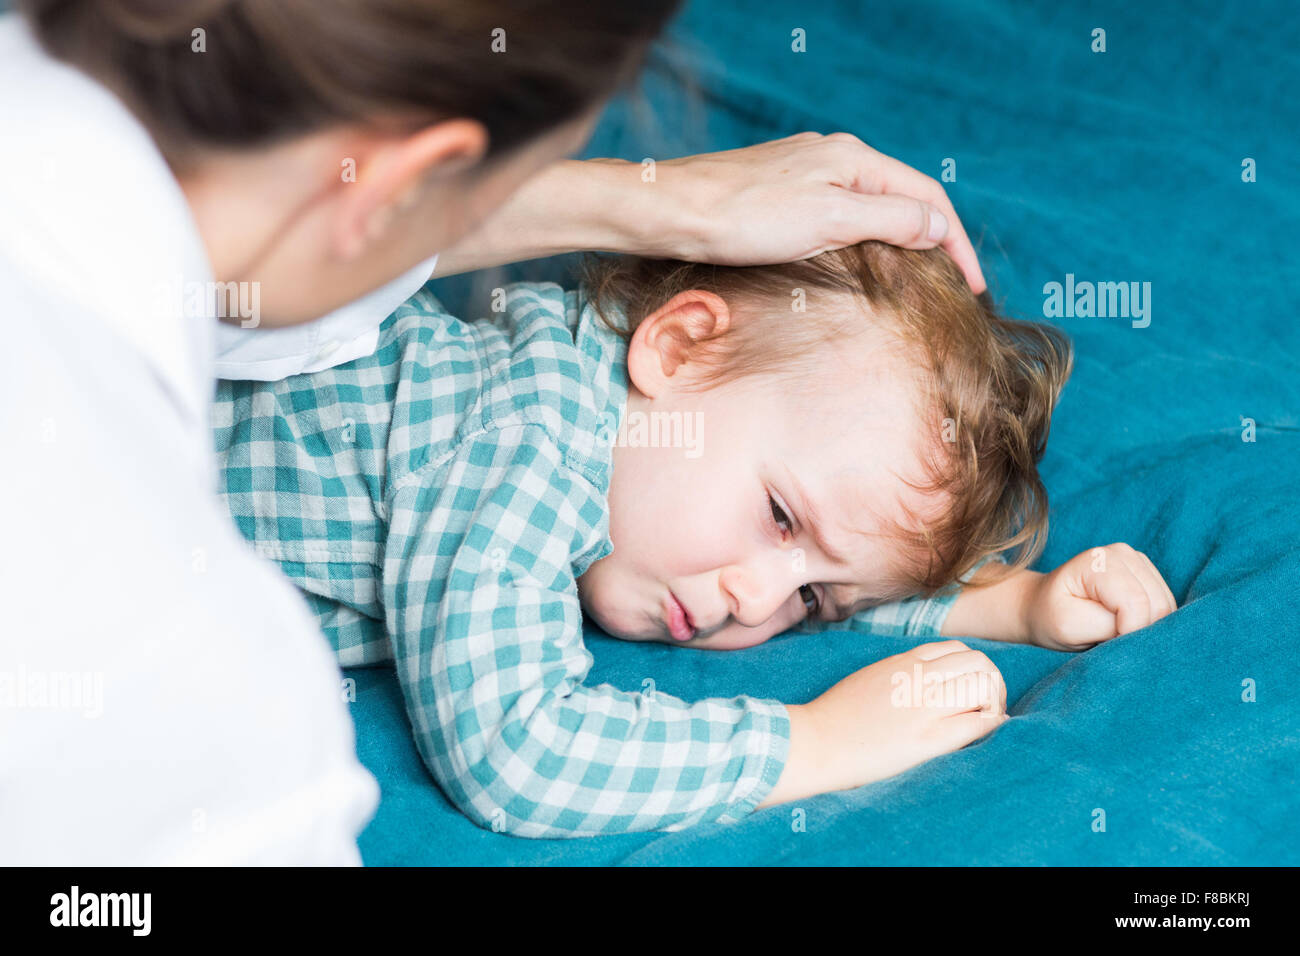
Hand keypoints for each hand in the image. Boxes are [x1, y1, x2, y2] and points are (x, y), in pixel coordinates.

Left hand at [657, 132, 985, 291]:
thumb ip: (889, 218)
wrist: (671, 210)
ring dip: (899, 236)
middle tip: (952, 282)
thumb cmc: (743, 216)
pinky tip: (858, 257)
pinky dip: (864, 235)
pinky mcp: (781, 190)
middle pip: (902, 196)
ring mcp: (806, 171)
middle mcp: (834, 157)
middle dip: (933, 237)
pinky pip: (840, 210)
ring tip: (916, 275)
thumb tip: (937, 224)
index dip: (955, 241)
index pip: (926, 197)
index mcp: (854, 159)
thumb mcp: (829, 220)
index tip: (972, 285)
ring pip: (871, 204)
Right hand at [760, 640, 1006, 806]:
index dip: (974, 668)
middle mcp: (918, 677)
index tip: (971, 689)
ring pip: (983, 687)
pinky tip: (988, 731)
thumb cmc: (836, 716)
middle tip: (987, 706)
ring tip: (987, 719)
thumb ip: (900, 673)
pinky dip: (992, 725)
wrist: (815, 741)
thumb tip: (926, 681)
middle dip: (991, 683)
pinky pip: (977, 723)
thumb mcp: (870, 678)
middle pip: (979, 663)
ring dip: (994, 703)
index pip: (958, 650)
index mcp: (903, 662)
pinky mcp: (927, 739)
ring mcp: (924, 706)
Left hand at [1024, 543, 1177, 650]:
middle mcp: (1122, 554)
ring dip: (1145, 627)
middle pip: (1157, 605)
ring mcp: (1137, 561)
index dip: (1128, 632)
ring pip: (1165, 607)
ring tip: (1113, 629)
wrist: (1043, 606)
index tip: (1104, 642)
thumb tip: (1144, 629)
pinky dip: (1150, 622)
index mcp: (1098, 561)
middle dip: (1138, 630)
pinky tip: (1124, 623)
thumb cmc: (1051, 617)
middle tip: (1108, 637)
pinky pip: (1165, 606)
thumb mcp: (1069, 627)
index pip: (1136, 604)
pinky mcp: (1147, 574)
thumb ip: (1108, 627)